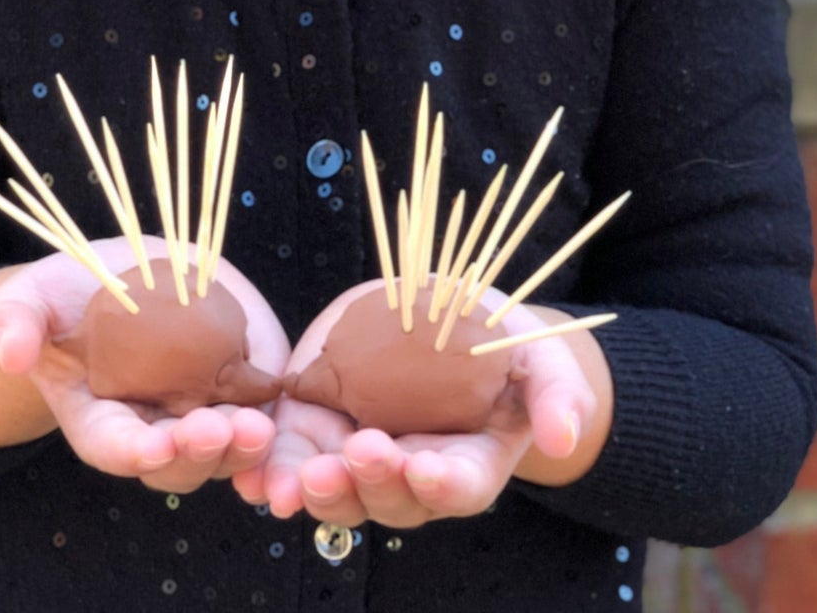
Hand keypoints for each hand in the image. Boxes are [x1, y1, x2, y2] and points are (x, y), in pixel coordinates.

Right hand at [0, 236, 288, 492]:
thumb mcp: (28, 300)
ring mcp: (197, 408)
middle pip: (179, 461)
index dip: (134, 451)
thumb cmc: (64, 296)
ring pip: (226, 447)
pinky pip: (260, 407)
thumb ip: (13, 323)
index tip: (153, 445)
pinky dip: (276, 416)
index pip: (116, 447)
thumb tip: (9, 351)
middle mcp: (151, 426)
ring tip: (259, 427)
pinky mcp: (237, 380)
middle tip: (218, 432)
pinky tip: (287, 405)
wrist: (120, 273)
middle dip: (199, 454)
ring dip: (244, 446)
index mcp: (98, 419)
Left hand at [233, 279, 597, 528]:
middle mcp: (413, 473)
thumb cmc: (500, 343)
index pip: (458, 486)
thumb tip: (564, 436)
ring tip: (295, 478)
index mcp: (469, 463)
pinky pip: (292, 463)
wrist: (446, 318)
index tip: (425, 465)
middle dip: (371, 483)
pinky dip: (271, 473)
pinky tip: (252, 476)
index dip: (441, 482)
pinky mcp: (320, 427)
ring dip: (315, 490)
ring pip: (337, 492)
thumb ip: (556, 395)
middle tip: (356, 453)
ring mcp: (362, 456)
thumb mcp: (538, 358)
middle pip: (391, 498)